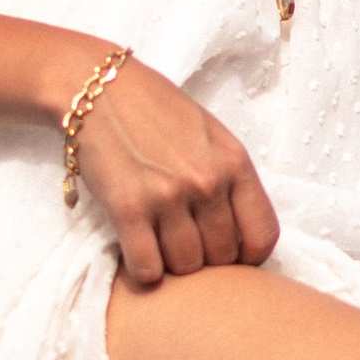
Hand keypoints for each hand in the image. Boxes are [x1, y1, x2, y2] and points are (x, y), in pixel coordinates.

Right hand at [73, 60, 279, 289]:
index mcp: (234, 162)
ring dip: (173, 265)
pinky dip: (144, 270)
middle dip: (206, 259)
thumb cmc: (156, 111)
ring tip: (159, 244)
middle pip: (222, 257)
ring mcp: (168, 196)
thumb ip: (230, 179)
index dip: (249, 257)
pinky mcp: (128, 209)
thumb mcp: (210, 136)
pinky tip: (138, 253)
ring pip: (186, 267)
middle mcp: (207, 182)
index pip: (262, 235)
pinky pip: (148, 269)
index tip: (232, 257)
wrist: (97, 89)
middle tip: (185, 244)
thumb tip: (240, 233)